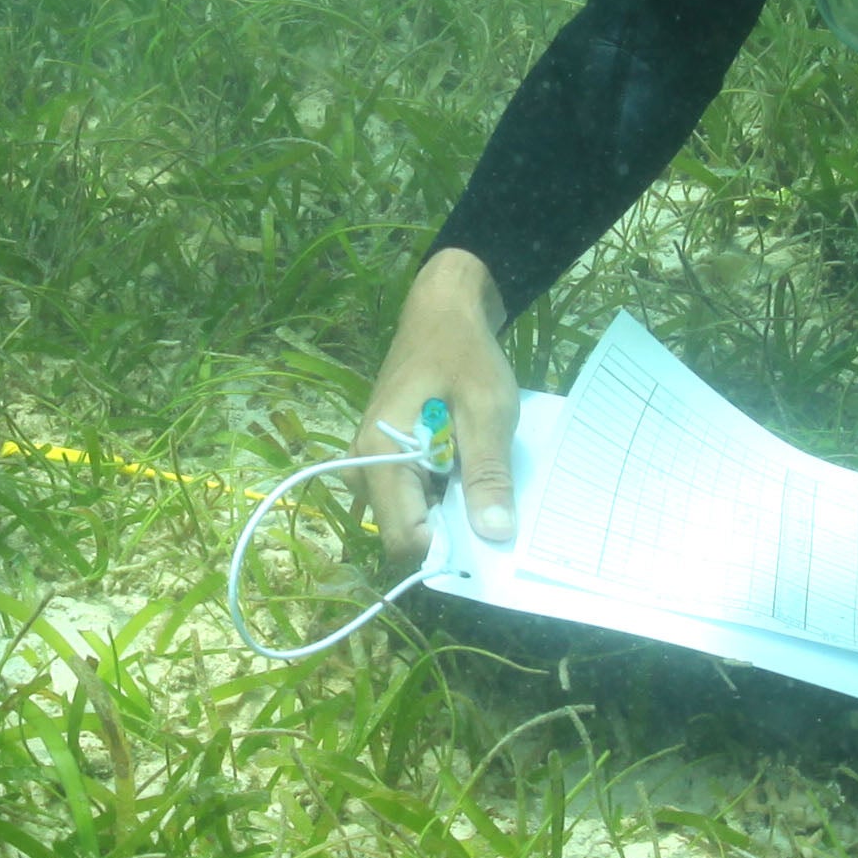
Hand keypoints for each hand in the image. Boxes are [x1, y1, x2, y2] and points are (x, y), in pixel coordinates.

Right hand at [351, 249, 521, 563]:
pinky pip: (409, 493)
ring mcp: (370, 461)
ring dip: (445, 508)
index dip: (446, 548)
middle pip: (404, 530)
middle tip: (489, 501)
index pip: (404, 537)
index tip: (486, 536)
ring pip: (408, 513)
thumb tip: (494, 535)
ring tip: (479, 477)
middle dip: (448, 529)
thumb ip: (487, 474)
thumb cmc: (464, 354)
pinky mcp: (383, 455)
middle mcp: (363, 466)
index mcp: (379, 456)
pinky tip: (464, 467)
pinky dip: (439, 490)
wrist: (442, 309)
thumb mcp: (487, 411)